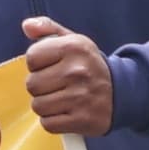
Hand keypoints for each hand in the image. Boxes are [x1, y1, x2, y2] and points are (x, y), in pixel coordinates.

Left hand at [20, 18, 115, 135]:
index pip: (32, 57)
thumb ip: (48, 29)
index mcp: (73, 47)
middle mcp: (77, 71)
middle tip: (57, 85)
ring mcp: (80, 97)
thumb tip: (26, 26)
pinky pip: (48, 124)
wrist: (122, 92)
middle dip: (41, 86)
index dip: (37, 64)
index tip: (51, 66)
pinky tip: (66, 112)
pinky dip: (53, 121)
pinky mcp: (82, 120)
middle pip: (32, 84)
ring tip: (62, 99)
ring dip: (46, 105)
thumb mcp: (73, 41)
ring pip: (38, 106)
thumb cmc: (89, 66)